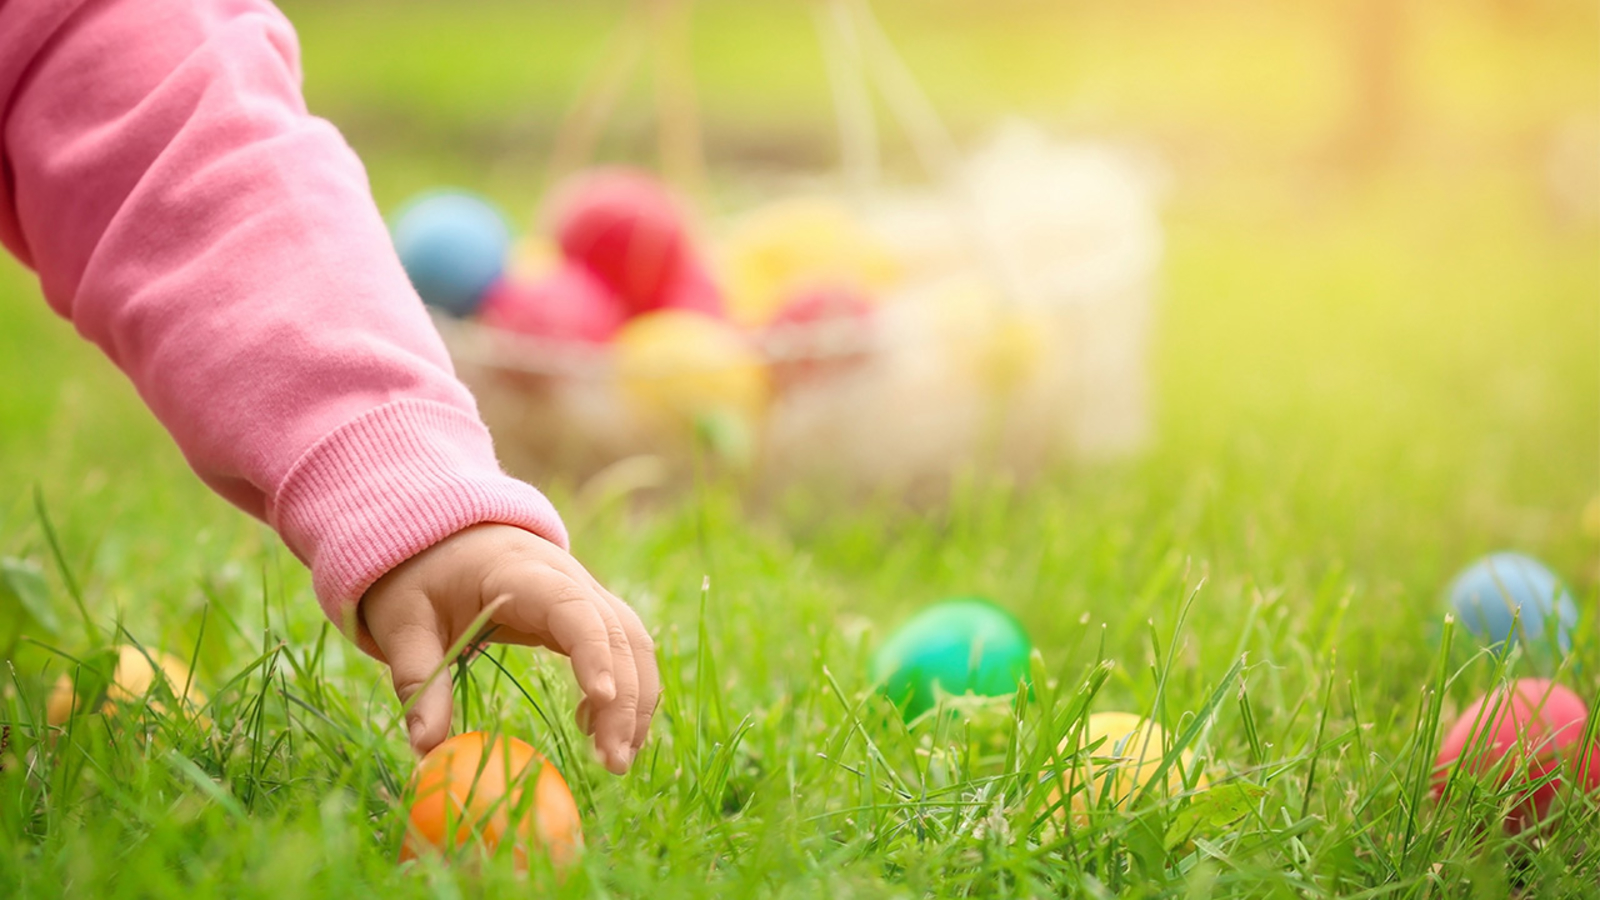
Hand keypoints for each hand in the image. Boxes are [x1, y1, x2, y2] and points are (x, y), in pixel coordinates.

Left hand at [360, 524, 657, 773]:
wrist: (446, 537)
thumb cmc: (422, 578)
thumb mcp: (404, 624)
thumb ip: (417, 679)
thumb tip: (426, 747)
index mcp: (521, 573)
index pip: (573, 608)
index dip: (594, 651)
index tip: (600, 701)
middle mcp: (569, 577)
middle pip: (618, 633)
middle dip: (624, 697)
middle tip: (612, 762)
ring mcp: (585, 593)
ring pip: (634, 642)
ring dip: (636, 699)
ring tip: (617, 759)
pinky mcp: (589, 613)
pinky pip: (625, 647)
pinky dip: (627, 689)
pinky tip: (601, 731)